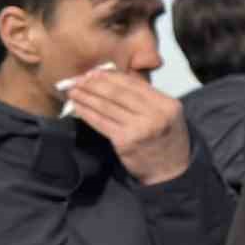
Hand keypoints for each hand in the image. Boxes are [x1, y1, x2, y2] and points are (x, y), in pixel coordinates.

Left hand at [63, 68, 190, 184]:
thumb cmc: (166, 140)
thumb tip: (111, 81)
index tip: (94, 73)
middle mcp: (155, 115)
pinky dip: (87, 113)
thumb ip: (146, 98)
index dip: (110, 76)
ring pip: (106, 106)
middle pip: (117, 93)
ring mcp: (139, 129)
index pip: (133, 84)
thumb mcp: (166, 114)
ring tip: (73, 91)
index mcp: (167, 104)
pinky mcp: (124, 141)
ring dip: (86, 97)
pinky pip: (101, 122)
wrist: (170, 171)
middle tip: (78, 80)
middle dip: (94, 84)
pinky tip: (78, 107)